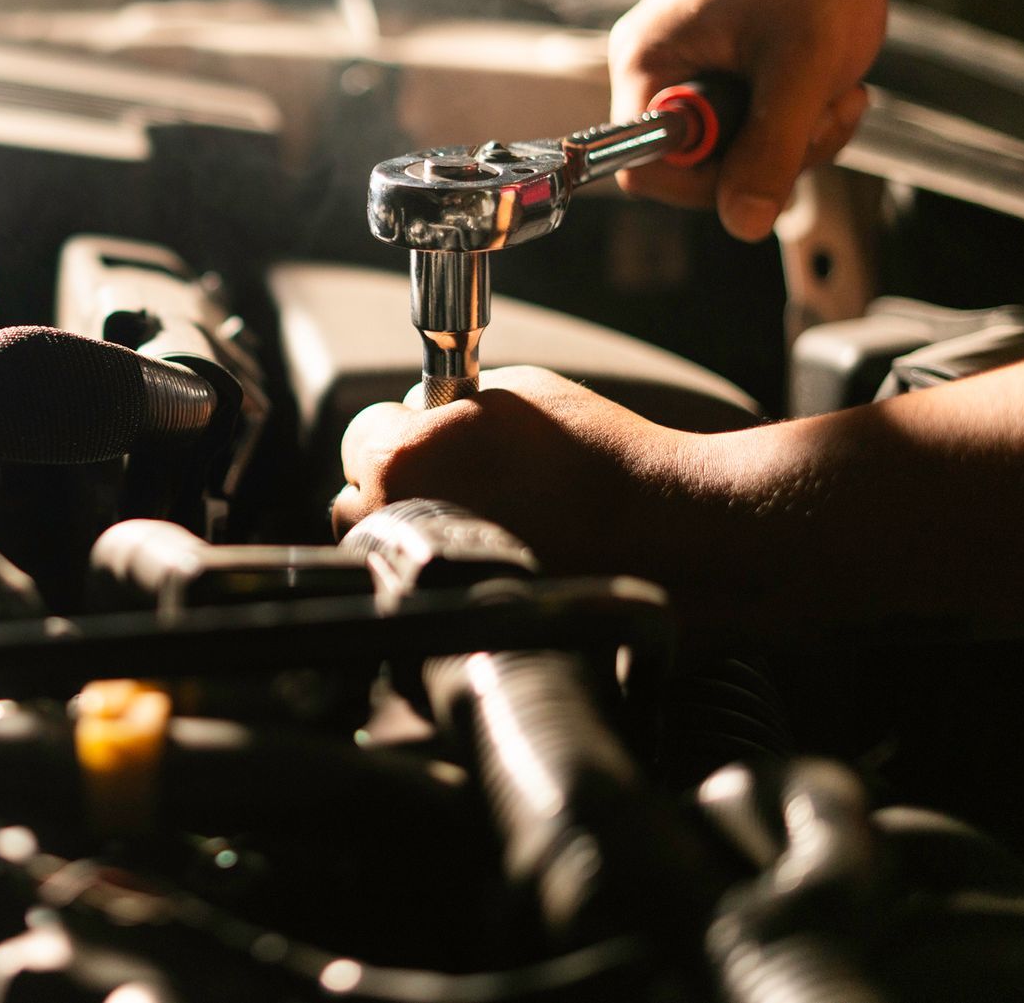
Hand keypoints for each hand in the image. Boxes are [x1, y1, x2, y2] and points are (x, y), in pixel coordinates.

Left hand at [332, 367, 697, 575]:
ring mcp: (419, 585)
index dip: (400, 432)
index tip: (428, 438)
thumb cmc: (600, 457)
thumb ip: (445, 405)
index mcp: (399, 461)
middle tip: (448, 484)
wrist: (668, 535)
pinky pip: (421, 602)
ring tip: (472, 528)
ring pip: (382, 559)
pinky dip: (442, 585)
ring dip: (409, 539)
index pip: (360, 437)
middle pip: (355, 501)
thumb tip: (418, 416)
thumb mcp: (511, 392)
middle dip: (392, 489)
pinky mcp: (449, 632)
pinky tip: (490, 569)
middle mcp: (393, 525)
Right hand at [607, 0, 888, 241]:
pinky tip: (828, 86)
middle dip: (769, 155)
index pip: (643, 164)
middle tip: (824, 115)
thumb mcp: (803, 71)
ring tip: (838, 92)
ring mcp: (687, 69)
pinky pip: (749, 128)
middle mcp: (654, 68)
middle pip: (694, 165)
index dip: (708, 180)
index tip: (769, 156)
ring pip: (732, 152)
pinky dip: (796, 121)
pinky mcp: (720, 71)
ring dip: (796, 140)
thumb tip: (742, 225)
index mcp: (645, 60)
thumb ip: (770, 151)